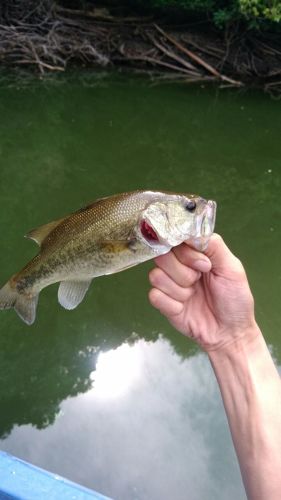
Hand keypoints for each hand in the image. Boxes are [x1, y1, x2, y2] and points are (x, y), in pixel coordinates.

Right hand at [148, 234, 258, 350]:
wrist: (230, 332)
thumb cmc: (235, 299)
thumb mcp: (232, 267)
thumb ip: (213, 245)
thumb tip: (190, 231)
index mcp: (194, 254)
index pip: (175, 240)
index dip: (186, 252)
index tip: (204, 264)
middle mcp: (178, 266)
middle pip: (162, 256)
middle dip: (184, 271)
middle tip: (200, 280)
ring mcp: (169, 284)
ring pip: (156, 276)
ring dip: (179, 289)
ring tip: (194, 295)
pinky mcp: (162, 303)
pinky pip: (154, 295)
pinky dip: (171, 303)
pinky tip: (184, 307)